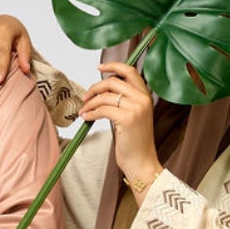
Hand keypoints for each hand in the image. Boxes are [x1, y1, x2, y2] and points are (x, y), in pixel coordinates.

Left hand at [81, 62, 161, 192]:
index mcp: (145, 96)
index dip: (113, 66)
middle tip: (86, 97)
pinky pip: (102, 109)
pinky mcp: (127, 119)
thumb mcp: (134, 116)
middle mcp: (143, 99)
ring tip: (84, 110)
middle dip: (95, 87)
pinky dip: (91, 113)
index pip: (130, 71)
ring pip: (105, 96)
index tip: (99, 68)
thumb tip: (103, 90)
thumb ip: (124, 101)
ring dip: (90, 102)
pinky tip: (87, 118)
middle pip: (113, 81)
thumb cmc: (135, 142)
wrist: (142, 162)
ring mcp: (136, 108)